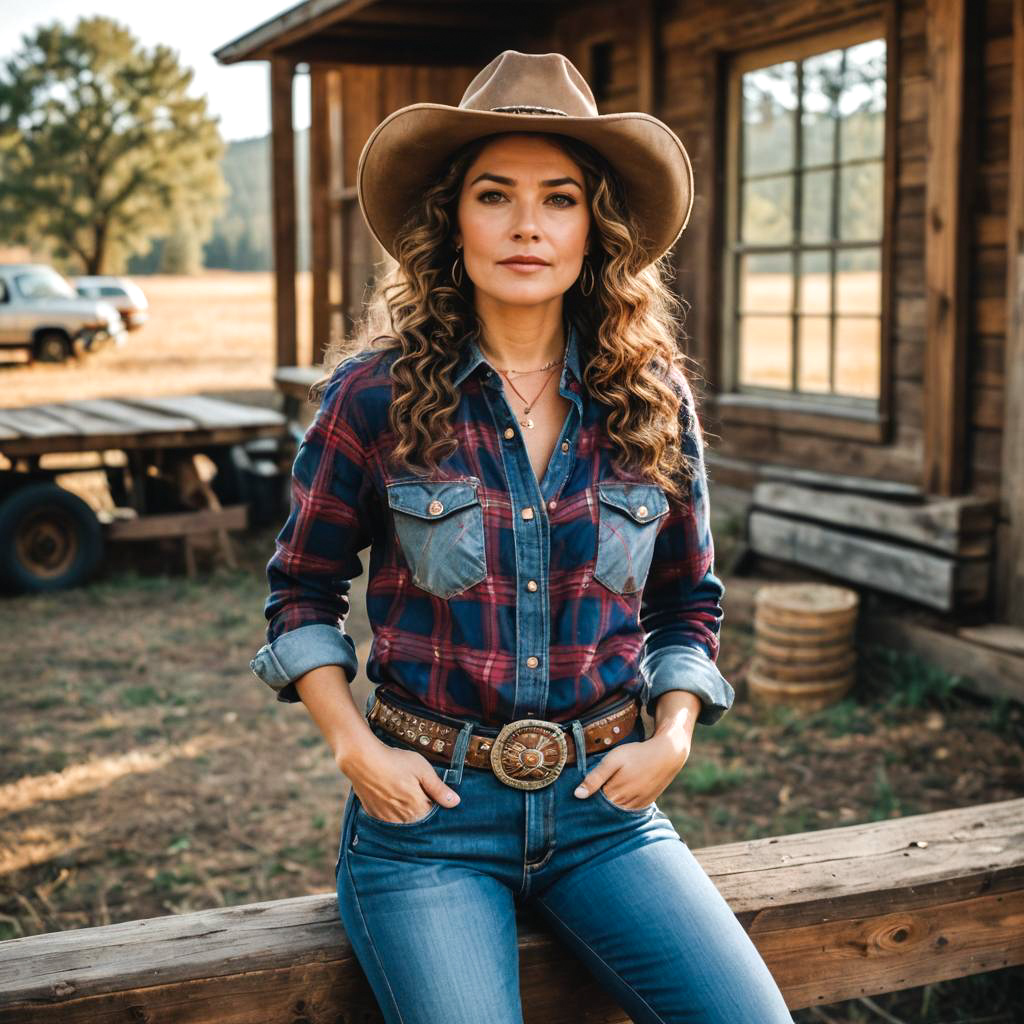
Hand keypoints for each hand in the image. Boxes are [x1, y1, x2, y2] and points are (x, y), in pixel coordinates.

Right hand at [341, 738, 460, 823]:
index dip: (433, 799)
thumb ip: (439, 789)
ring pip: (403, 818)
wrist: (363, 759)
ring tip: (400, 788)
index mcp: (417, 809)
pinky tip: (389, 793)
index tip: (429, 788)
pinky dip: (391, 808)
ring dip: (405, 808)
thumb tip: (455, 802)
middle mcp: (402, 819)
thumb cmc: (394, 761)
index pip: (433, 812)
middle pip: (418, 817)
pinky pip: (388, 817)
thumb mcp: (422, 769)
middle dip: (420, 804)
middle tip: (413, 785)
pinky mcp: (374, 814)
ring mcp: (386, 818)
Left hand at [573, 731, 691, 809]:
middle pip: (606, 810)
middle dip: (598, 804)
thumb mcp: (613, 760)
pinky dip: (623, 805)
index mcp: (616, 794)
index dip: (588, 799)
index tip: (581, 794)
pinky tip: (620, 795)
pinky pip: (630, 810)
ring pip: (618, 811)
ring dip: (611, 805)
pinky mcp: (645, 804)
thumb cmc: (637, 754)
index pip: (595, 804)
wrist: (667, 754)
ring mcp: (637, 805)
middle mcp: (627, 804)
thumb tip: (578, 795)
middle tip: (595, 792)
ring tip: (608, 791)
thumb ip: (595, 777)